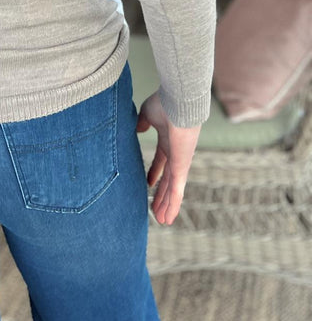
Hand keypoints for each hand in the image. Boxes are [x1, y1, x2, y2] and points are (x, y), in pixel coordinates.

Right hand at [136, 90, 200, 225]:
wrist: (179, 100)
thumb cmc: (165, 103)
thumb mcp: (148, 114)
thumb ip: (143, 123)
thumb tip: (138, 129)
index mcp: (168, 141)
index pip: (161, 162)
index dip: (154, 174)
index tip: (148, 184)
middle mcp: (176, 154)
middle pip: (169, 181)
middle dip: (162, 196)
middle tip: (157, 210)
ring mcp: (180, 162)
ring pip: (174, 189)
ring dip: (168, 205)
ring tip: (163, 221)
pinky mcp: (182, 166)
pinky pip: (178, 189)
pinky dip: (174, 203)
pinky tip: (170, 215)